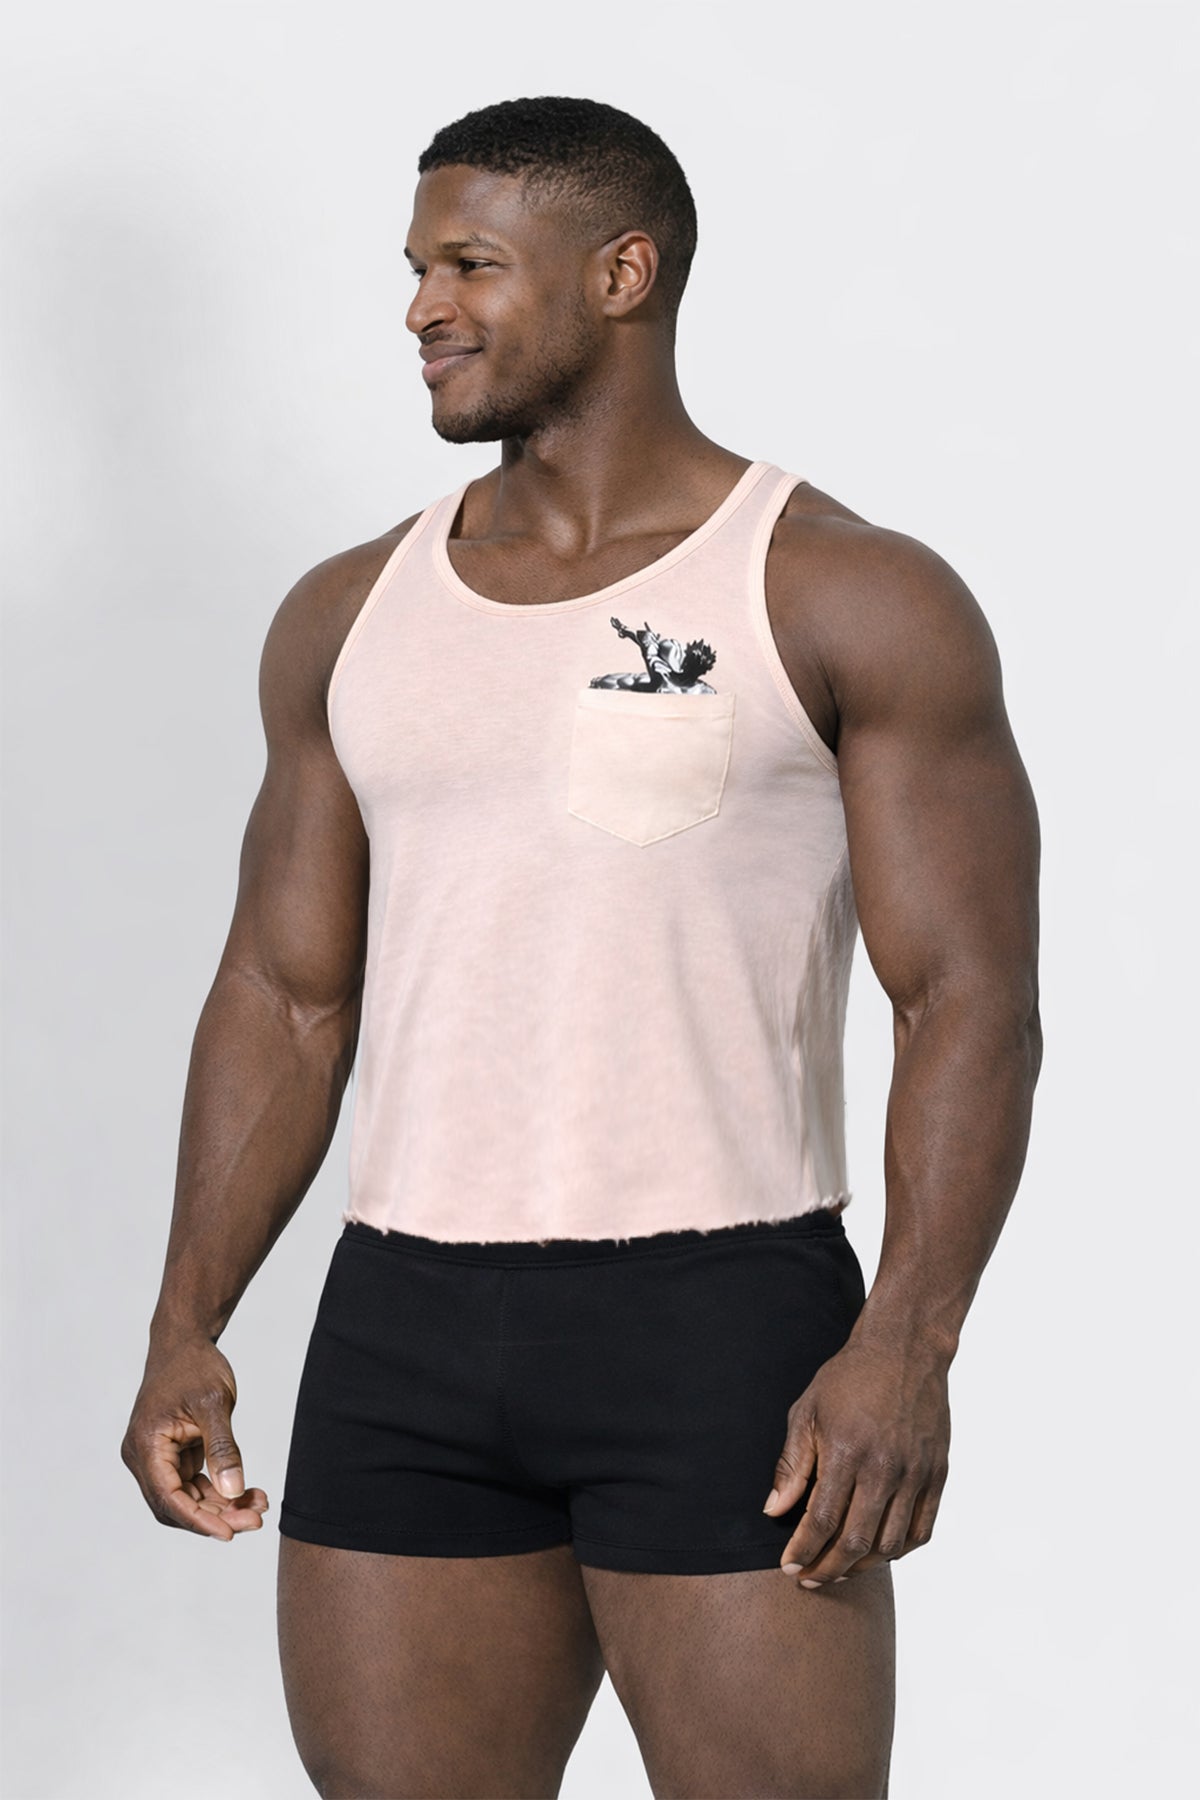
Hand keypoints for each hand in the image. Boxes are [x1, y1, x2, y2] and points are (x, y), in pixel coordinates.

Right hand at [121, 1337, 268, 1541]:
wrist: (185, 1342)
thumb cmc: (194, 1366)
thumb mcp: (213, 1404)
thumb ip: (223, 1448)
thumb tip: (234, 1491)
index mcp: (145, 1446)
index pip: (168, 1497)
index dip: (198, 1520)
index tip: (229, 1533)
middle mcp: (143, 1458)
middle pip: (177, 1505)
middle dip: (216, 1516)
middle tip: (256, 1520)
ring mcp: (157, 1459)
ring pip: (187, 1499)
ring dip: (221, 1507)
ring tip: (259, 1506)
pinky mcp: (172, 1457)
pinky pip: (193, 1485)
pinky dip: (219, 1491)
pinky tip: (249, 1494)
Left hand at [762, 1332, 950, 1587]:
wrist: (905, 1350)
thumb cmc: (849, 1378)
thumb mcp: (807, 1411)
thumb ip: (792, 1465)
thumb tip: (774, 1511)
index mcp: (847, 1451)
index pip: (822, 1520)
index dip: (803, 1550)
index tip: (789, 1567)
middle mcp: (885, 1468)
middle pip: (856, 1542)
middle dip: (828, 1569)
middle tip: (809, 1579)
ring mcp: (915, 1473)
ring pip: (891, 1544)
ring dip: (862, 1567)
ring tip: (840, 1569)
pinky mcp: (937, 1474)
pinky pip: (922, 1530)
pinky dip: (899, 1551)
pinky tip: (879, 1553)